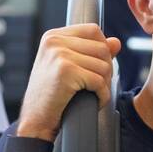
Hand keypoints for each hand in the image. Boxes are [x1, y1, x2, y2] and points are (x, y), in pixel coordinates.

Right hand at [17, 24, 121, 140]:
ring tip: (94, 94)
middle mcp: (54, 42)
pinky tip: (95, 102)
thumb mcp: (69, 68)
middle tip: (96, 85)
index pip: (93, 30)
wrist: (35, 121)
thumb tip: (116, 42)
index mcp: (53, 37)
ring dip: (105, 84)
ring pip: (104, 65)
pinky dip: (102, 95)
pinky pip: (99, 81)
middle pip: (102, 48)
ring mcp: (59, 55)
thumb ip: (92, 52)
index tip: (95, 68)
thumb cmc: (51, 96)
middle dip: (106, 69)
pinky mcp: (66, 71)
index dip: (103, 49)